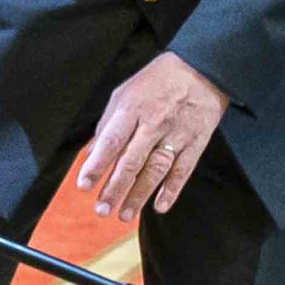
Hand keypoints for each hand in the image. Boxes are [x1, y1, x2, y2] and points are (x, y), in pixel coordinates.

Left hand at [74, 51, 230, 220]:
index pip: (111, 141)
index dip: (96, 165)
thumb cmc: (155, 82)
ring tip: (124, 215)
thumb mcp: (124, 94)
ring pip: (156, 170)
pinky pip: (183, 170)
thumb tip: (91, 154)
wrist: (202, 69)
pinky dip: (172, 190)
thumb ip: (107, 124)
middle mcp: (153, 123)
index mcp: (131, 109)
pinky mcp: (196, 142)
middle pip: (132, 161)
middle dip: (115, 188)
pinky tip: (159, 207)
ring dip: (139, 195)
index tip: (83, 186)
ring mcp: (176, 134)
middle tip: (101, 210)